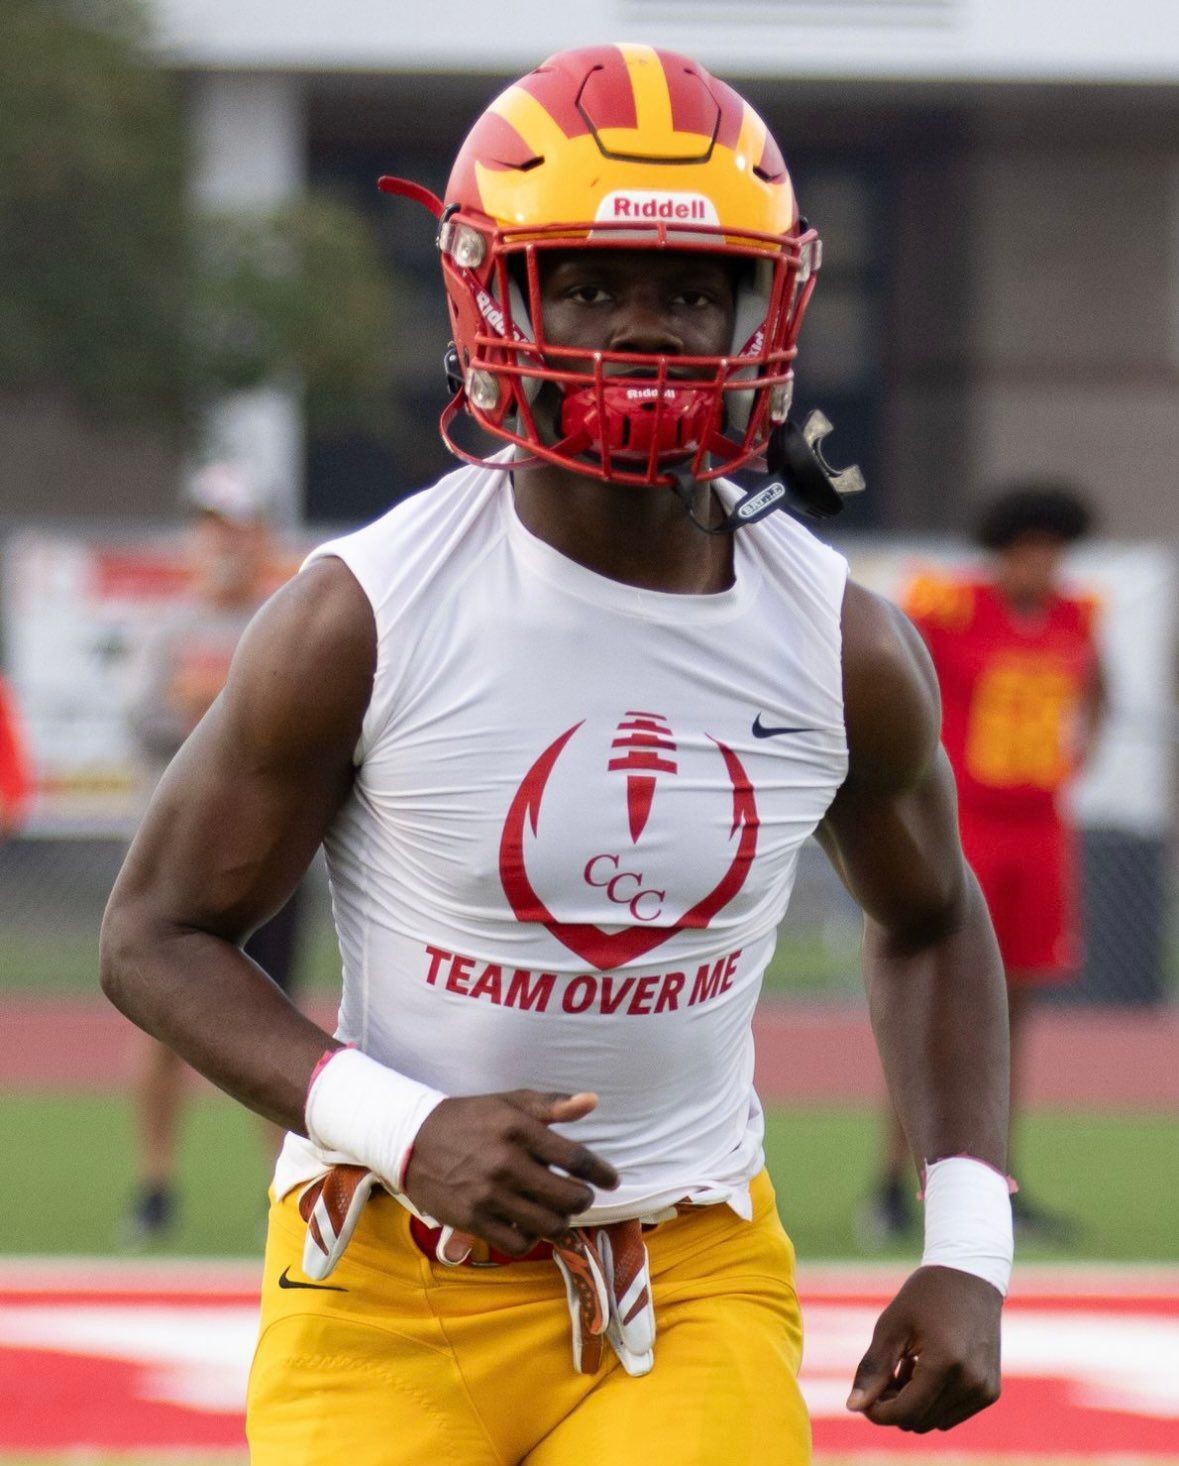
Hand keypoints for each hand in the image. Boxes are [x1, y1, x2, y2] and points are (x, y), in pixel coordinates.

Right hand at [403, 1090, 619, 1256]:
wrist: (413, 1139)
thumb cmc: (469, 1119)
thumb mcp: (509, 1102)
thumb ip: (552, 1105)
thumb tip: (592, 1102)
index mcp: (518, 1129)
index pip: (575, 1157)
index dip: (601, 1172)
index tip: (612, 1180)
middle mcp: (506, 1162)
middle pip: (568, 1197)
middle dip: (582, 1199)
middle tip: (580, 1196)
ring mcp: (488, 1194)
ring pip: (547, 1224)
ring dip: (561, 1222)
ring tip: (558, 1213)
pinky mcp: (472, 1219)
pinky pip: (517, 1243)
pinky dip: (531, 1239)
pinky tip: (529, 1226)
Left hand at [846, 1265, 1001, 1431]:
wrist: (969, 1276)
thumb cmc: (925, 1296)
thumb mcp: (892, 1326)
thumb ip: (873, 1369)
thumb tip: (853, 1407)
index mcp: (945, 1363)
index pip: (905, 1413)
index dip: (877, 1412)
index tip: (863, 1395)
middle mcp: (970, 1382)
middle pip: (919, 1421)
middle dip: (894, 1405)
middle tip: (886, 1372)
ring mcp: (984, 1390)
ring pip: (935, 1422)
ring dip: (914, 1405)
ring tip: (907, 1367)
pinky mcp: (990, 1392)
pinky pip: (952, 1414)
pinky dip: (934, 1402)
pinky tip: (926, 1370)